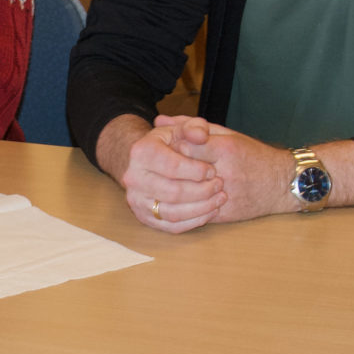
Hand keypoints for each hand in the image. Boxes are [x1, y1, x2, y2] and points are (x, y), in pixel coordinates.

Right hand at [100, 113, 222, 230]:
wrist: (150, 162)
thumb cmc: (172, 144)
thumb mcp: (182, 129)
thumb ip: (195, 127)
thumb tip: (201, 136)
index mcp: (141, 152)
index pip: (172, 166)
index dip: (197, 170)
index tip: (212, 170)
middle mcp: (133, 178)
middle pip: (173, 192)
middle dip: (202, 191)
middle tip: (220, 185)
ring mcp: (137, 200)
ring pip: (173, 213)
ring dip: (201, 208)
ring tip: (219, 199)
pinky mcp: (144, 217)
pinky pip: (172, 227)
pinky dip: (194, 222)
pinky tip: (210, 211)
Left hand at [160, 120, 307, 223]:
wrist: (282, 184)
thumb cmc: (254, 156)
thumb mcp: (226, 134)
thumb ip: (192, 127)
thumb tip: (159, 120)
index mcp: (225, 148)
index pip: (183, 146)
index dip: (168, 148)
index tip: (166, 149)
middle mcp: (225, 171)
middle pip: (180, 170)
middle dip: (166, 170)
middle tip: (159, 168)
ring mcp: (225, 195)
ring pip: (183, 196)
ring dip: (170, 190)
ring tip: (166, 184)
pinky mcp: (224, 213)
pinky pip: (193, 214)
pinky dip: (180, 209)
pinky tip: (175, 202)